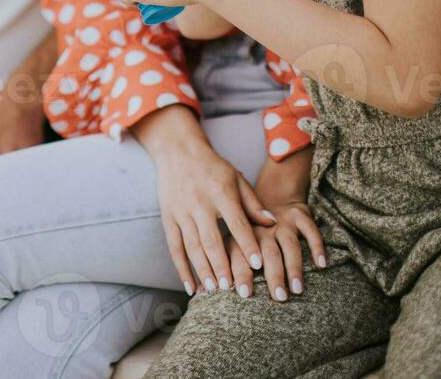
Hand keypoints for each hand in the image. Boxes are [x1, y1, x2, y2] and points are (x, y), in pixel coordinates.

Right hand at [134, 106, 276, 296]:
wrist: (177, 151)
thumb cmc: (212, 166)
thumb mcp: (236, 178)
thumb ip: (253, 202)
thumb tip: (272, 223)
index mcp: (220, 193)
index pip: (236, 222)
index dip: (247, 243)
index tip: (257, 264)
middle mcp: (199, 203)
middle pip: (211, 239)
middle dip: (221, 265)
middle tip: (231, 287)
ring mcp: (181, 212)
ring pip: (191, 246)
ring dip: (203, 270)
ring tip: (215, 290)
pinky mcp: (168, 218)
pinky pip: (174, 247)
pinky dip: (182, 269)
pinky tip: (191, 287)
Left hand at [225, 201, 326, 301]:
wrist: (270, 192)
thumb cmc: (249, 228)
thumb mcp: (232, 238)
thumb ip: (221, 263)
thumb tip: (200, 291)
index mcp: (241, 235)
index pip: (239, 254)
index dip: (241, 273)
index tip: (242, 294)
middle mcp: (262, 229)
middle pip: (267, 253)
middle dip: (272, 276)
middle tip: (277, 297)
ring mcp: (282, 222)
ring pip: (290, 245)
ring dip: (294, 268)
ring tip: (297, 290)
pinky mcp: (301, 216)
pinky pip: (311, 231)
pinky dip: (317, 247)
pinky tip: (321, 265)